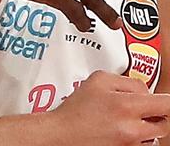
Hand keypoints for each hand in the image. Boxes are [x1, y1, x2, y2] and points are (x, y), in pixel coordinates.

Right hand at [49, 71, 169, 144]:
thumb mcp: (98, 80)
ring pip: (156, 136)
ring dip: (147, 128)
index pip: (167, 104)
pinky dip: (138, 139)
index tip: (163, 100)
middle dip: (156, 115)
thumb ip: (127, 80)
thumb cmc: (75, 110)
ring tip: (127, 121)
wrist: (62, 134)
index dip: (166, 101)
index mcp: (126, 106)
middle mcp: (132, 129)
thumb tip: (145, 90)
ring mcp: (131, 144)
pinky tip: (122, 131)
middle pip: (166, 123)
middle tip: (143, 110)